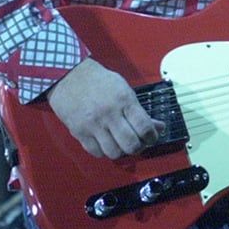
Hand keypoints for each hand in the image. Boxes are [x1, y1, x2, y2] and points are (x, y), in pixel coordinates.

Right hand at [46, 57, 164, 158]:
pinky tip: (106, 142)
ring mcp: (93, 124)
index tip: (151, 137)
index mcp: (123, 100)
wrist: (69, 76)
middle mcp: (109, 114)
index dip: (152, 137)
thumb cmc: (99, 82)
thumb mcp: (123, 89)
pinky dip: (104, 151)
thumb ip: (139, 110)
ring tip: (121, 143)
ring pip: (114, 152)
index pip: (144, 127)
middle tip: (138, 143)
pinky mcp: (79, 132)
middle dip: (138, 147)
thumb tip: (159, 127)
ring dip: (121, 151)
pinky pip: (96, 152)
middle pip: (131, 144)